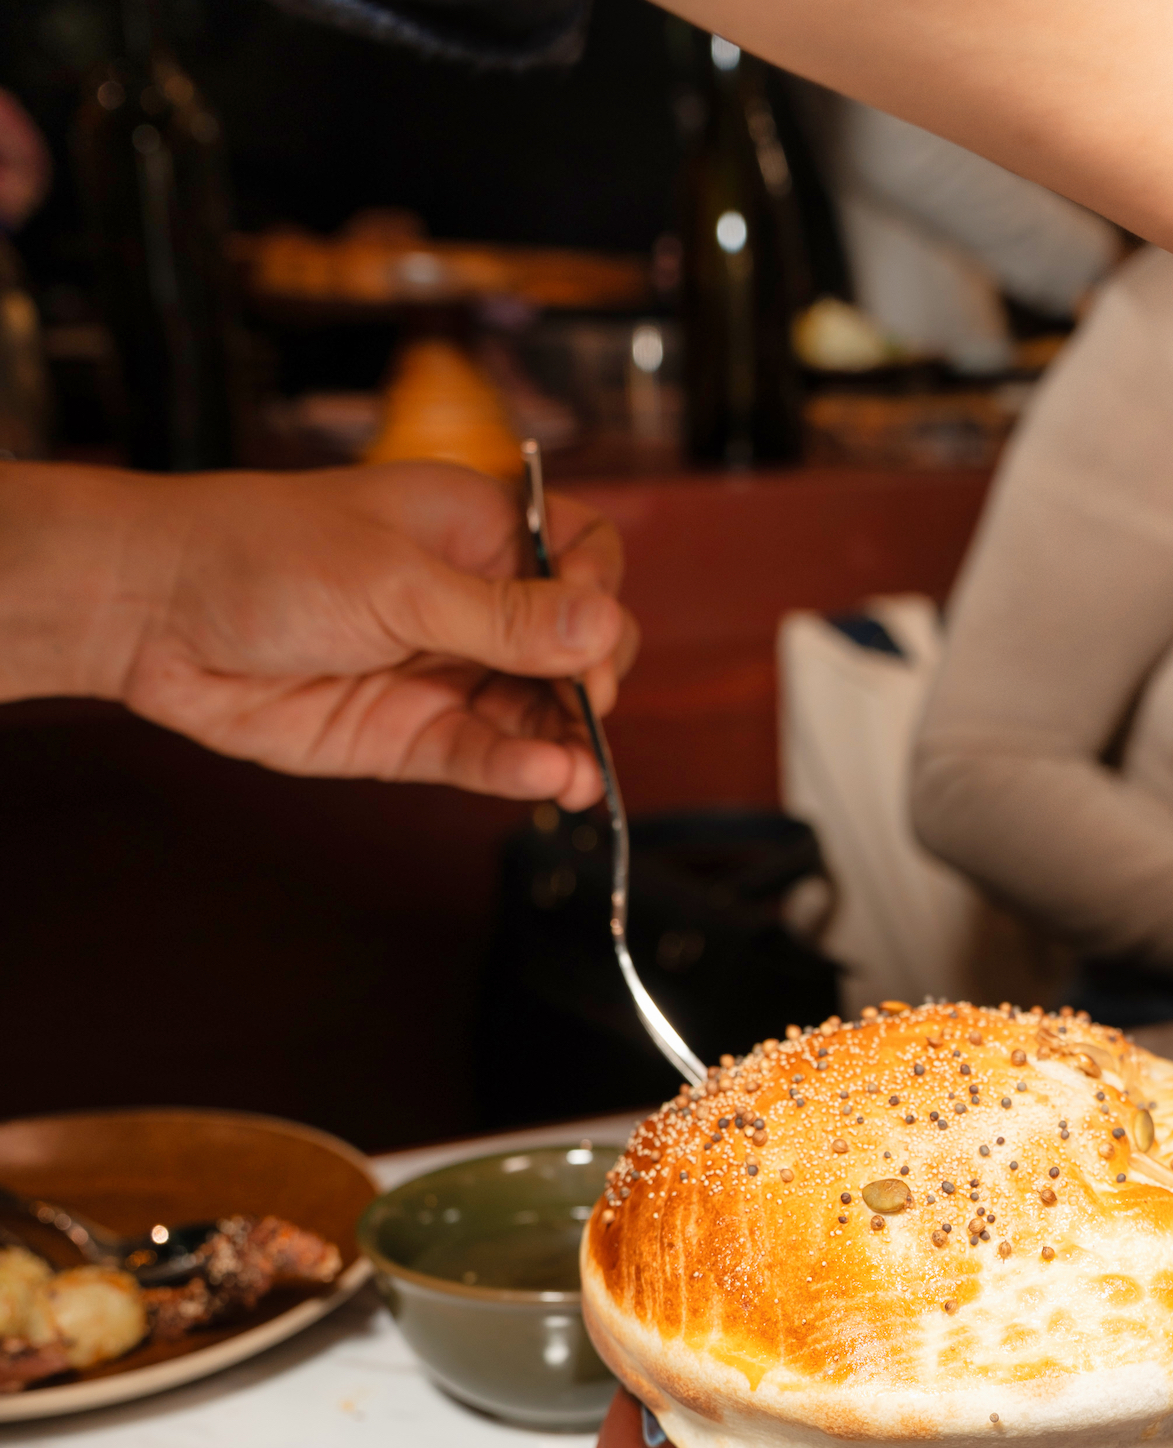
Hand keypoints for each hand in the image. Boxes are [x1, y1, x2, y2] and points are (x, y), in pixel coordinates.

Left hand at [4, 462, 637, 804]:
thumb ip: (503, 618)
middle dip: (591, 682)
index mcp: (476, 531)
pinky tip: (543, 780)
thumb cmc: (263, 556)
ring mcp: (445, 672)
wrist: (157, 612)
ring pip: (538, 714)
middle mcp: (471, 602)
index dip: (599, 597)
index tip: (588, 634)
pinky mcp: (412, 736)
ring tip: (577, 772)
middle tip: (583, 709)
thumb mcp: (397, 581)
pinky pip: (486, 756)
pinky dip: (520, 771)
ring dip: (567, 743)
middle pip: (576, 647)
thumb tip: (604, 628)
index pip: (584, 559)